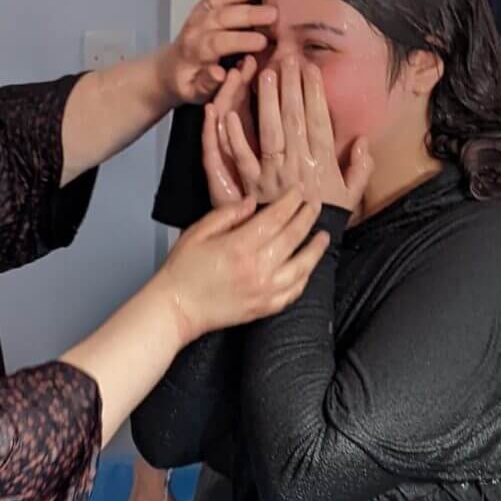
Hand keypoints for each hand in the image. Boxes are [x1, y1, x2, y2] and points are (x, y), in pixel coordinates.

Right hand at [157, 189, 328, 344]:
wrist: (176, 309)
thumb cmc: (182, 270)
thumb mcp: (197, 232)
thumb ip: (226, 214)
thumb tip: (252, 202)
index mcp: (240, 246)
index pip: (276, 217)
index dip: (291, 201)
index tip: (298, 191)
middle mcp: (257, 268)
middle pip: (293, 237)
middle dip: (307, 217)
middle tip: (315, 204)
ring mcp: (264, 291)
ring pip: (302, 267)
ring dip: (315, 249)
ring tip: (323, 236)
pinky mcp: (264, 308)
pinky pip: (293, 292)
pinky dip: (304, 278)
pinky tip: (308, 268)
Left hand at [158, 0, 277, 105]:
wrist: (169, 69)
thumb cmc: (186, 84)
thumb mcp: (194, 93)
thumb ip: (206, 84)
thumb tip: (220, 74)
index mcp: (195, 51)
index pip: (218, 42)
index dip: (241, 40)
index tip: (262, 42)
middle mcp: (197, 26)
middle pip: (223, 15)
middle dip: (250, 13)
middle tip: (274, 13)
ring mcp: (201, 11)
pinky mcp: (205, 2)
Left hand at [208, 57, 372, 211]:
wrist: (300, 250)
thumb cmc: (326, 220)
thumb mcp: (350, 196)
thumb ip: (359, 168)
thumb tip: (363, 141)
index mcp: (322, 164)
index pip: (319, 121)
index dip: (314, 93)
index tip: (310, 70)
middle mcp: (298, 166)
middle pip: (294, 119)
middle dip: (290, 87)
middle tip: (286, 59)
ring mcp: (273, 177)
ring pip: (269, 133)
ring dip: (266, 102)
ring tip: (264, 74)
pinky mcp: (250, 188)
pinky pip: (241, 159)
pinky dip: (234, 137)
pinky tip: (228, 114)